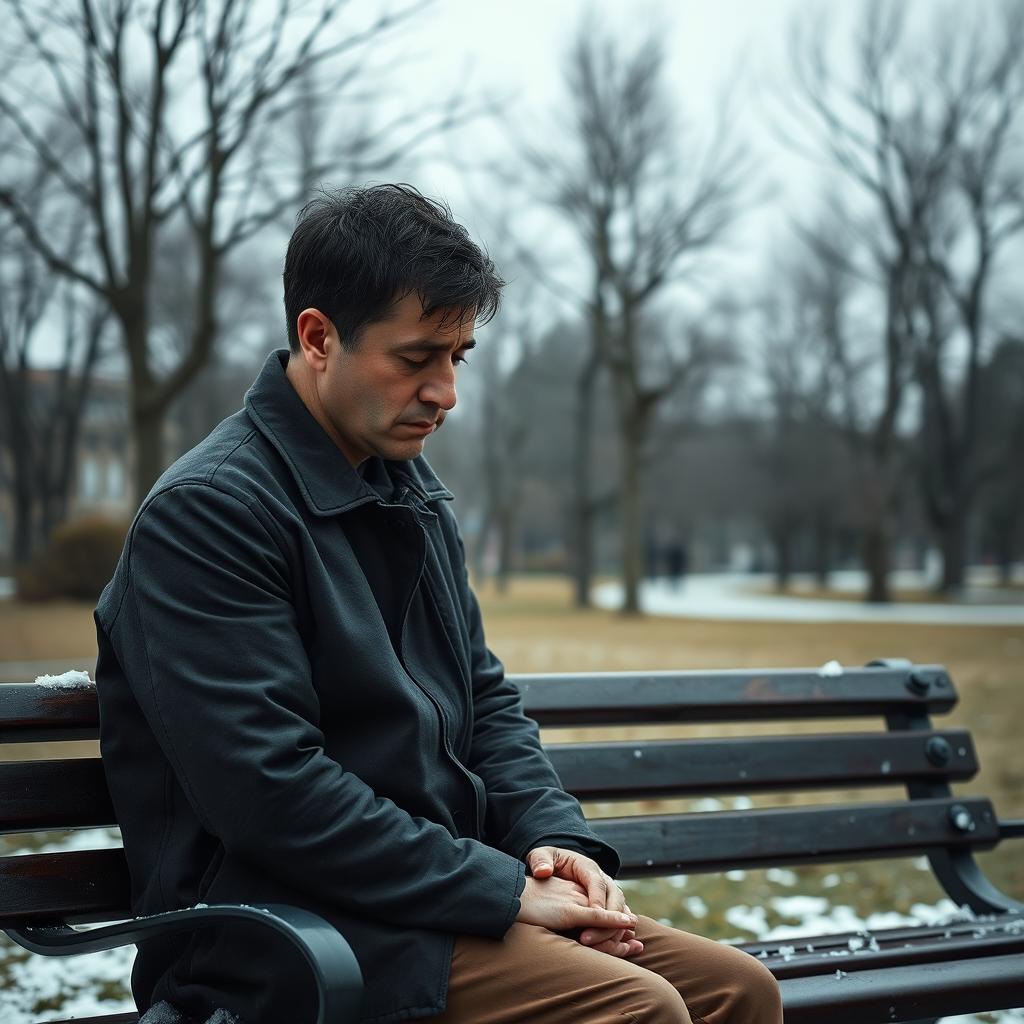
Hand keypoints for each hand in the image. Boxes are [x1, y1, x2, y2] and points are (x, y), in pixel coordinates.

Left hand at [524, 846, 643, 956]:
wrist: (553, 867)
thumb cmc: (547, 862)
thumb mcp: (539, 855)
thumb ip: (540, 860)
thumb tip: (544, 871)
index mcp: (586, 866)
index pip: (597, 882)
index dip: (597, 899)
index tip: (595, 914)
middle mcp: (601, 878)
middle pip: (615, 897)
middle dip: (609, 918)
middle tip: (591, 936)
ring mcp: (607, 893)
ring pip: (621, 910)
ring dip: (614, 929)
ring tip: (601, 947)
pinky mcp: (607, 906)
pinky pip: (619, 919)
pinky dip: (618, 933)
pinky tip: (612, 948)